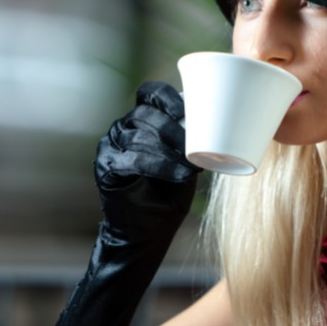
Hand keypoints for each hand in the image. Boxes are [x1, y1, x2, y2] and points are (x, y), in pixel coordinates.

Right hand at [56, 81, 201, 325]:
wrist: (149, 232)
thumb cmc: (170, 194)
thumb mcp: (187, 161)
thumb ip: (194, 140)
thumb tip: (221, 122)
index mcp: (142, 119)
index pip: (150, 93)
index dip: (168, 97)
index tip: (188, 110)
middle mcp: (123, 128)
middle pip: (145, 114)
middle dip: (173, 129)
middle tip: (195, 147)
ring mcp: (110, 146)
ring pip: (138, 137)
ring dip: (168, 151)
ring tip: (191, 166)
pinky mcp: (105, 167)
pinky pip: (130, 159)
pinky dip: (157, 165)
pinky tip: (178, 175)